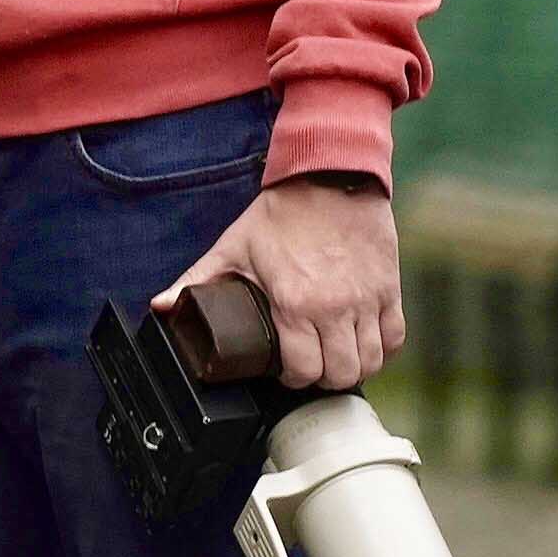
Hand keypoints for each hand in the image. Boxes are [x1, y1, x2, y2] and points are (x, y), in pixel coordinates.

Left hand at [158, 178, 403, 391]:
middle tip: (310, 367)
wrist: (329, 178)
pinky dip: (382, 350)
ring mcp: (366, 300)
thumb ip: (196, 279)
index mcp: (295, 303)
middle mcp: (335, 308)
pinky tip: (363, 345)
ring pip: (370, 361)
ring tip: (335, 359)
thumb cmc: (280, 214)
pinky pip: (395, 338)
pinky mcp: (389, 290)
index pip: (303, 370)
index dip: (293, 378)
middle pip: (340, 374)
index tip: (285, 369)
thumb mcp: (233, 247)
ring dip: (352, 367)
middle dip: (322, 378)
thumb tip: (162, 306)